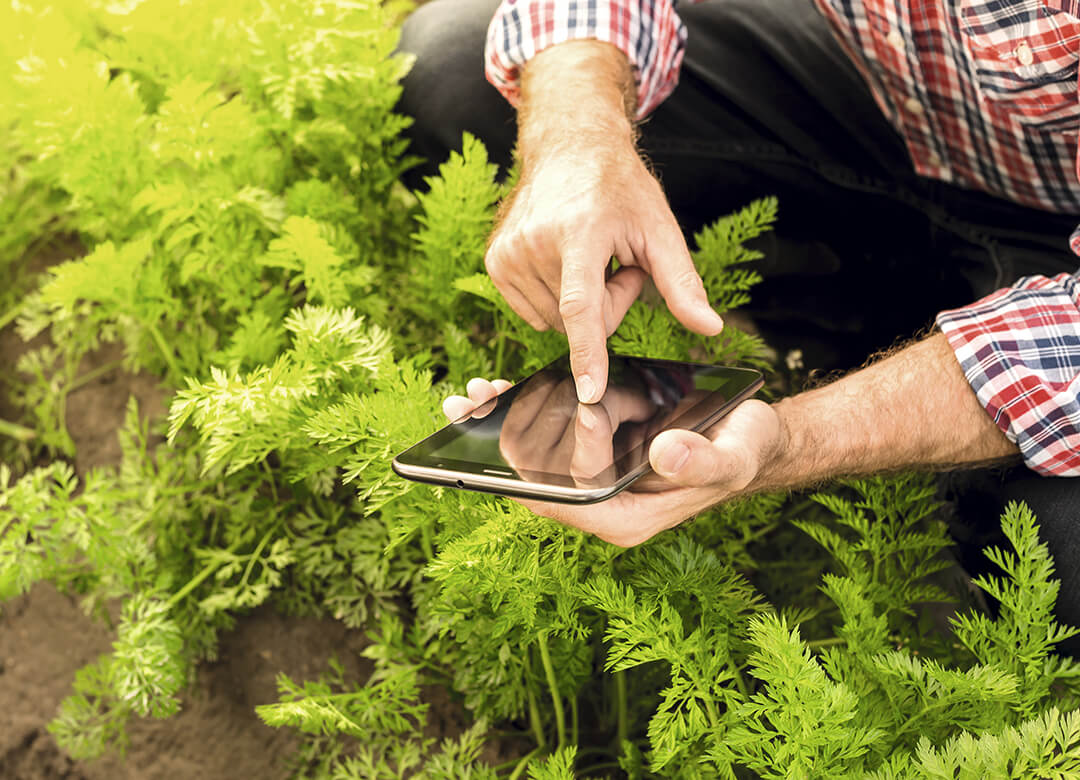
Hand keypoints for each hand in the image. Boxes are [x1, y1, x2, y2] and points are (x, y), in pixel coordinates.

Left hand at [444, 378, 783, 546]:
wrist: (744, 440)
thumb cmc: (743, 450)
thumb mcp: (733, 454)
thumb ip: (702, 461)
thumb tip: (665, 453)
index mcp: (627, 518)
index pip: (568, 500)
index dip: (538, 470)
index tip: (529, 430)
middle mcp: (601, 505)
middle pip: (535, 483)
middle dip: (497, 445)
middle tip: (465, 406)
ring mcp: (592, 482)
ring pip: (531, 461)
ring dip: (499, 427)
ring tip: (470, 394)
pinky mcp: (590, 456)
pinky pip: (545, 441)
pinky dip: (522, 414)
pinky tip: (500, 389)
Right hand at [485, 41, 723, 404]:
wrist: (569, 148)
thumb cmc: (620, 188)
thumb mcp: (660, 228)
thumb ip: (683, 284)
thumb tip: (713, 329)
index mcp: (580, 230)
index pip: (582, 305)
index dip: (588, 352)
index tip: (588, 391)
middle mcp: (536, 241)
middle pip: (579, 320)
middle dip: (607, 304)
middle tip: (617, 262)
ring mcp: (509, 252)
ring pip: (555, 322)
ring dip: (581, 303)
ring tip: (590, 257)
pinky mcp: (494, 261)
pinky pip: (534, 314)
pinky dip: (555, 299)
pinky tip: (564, 262)